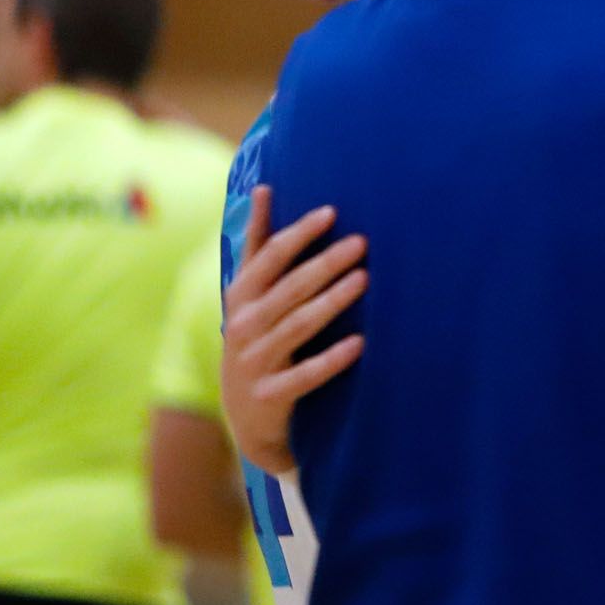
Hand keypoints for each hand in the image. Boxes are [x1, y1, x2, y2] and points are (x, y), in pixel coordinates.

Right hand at [221, 185, 368, 474]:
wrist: (246, 417)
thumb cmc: (255, 338)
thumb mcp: (248, 294)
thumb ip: (257, 245)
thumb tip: (262, 187)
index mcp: (240, 295)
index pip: (268, 256)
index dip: (299, 233)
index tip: (331, 212)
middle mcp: (243, 325)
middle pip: (289, 287)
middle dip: (325, 263)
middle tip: (361, 242)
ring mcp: (254, 361)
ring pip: (298, 325)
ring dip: (332, 301)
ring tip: (364, 280)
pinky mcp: (270, 395)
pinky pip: (305, 375)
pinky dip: (332, 359)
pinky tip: (360, 343)